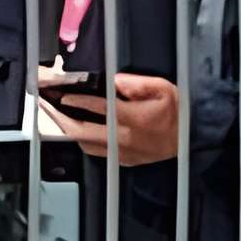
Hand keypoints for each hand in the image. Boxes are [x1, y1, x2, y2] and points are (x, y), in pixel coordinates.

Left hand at [42, 68, 181, 166]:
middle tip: (47, 107)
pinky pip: (99, 153)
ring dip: (71, 132)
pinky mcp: (126, 160)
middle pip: (83, 130)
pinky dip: (85, 143)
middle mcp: (124, 138)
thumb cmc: (180, 112)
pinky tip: (80, 133)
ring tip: (58, 118)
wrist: (193, 138)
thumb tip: (115, 80)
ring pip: (87, 144)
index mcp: (133, 118)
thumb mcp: (164, 89)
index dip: (77, 100)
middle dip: (61, 118)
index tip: (63, 95)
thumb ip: (137, 83)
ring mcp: (124, 152)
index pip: (97, 108)